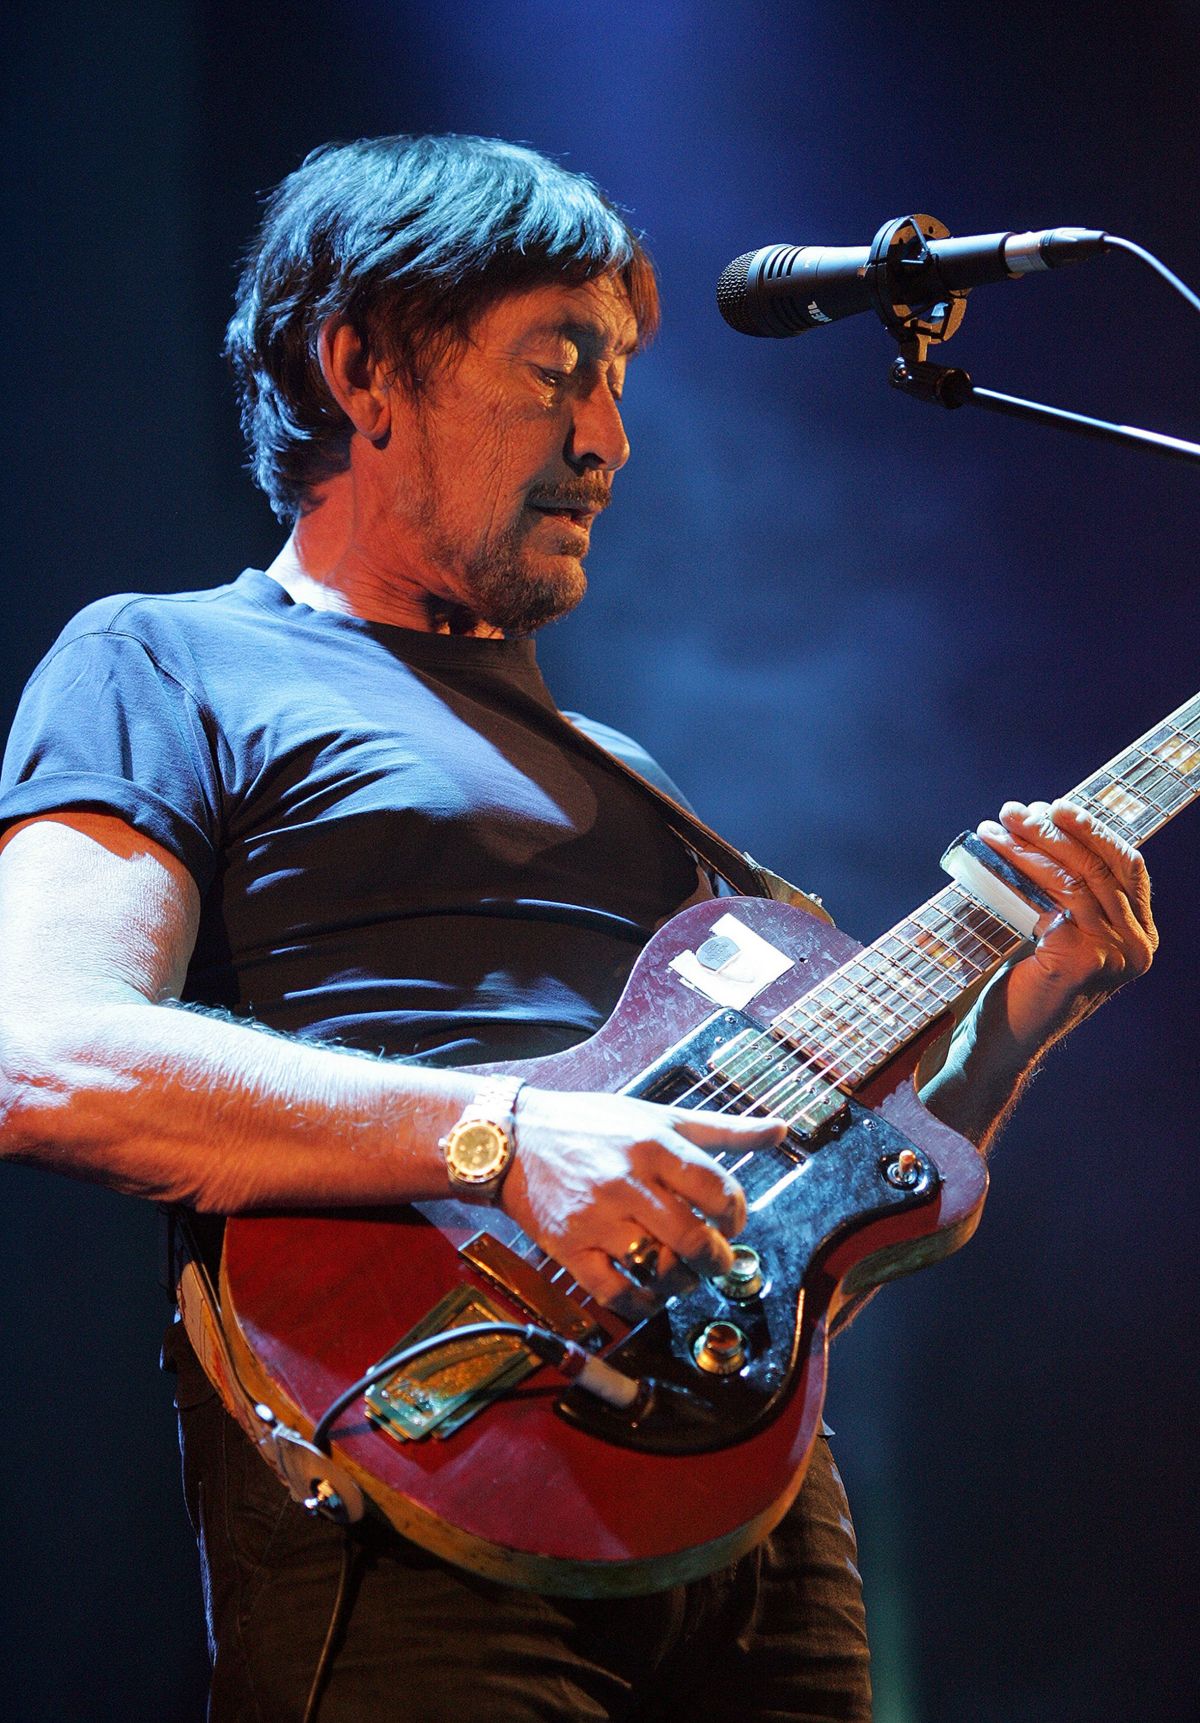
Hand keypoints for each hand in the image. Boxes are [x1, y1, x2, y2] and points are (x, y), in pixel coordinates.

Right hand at [499, 1088, 784, 1309]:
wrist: (514, 1137)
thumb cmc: (591, 1124)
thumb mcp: (658, 1115)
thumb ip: (722, 1129)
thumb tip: (781, 1129)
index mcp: (653, 1144)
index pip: (718, 1189)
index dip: (737, 1213)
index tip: (731, 1220)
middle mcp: (627, 1181)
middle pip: (694, 1237)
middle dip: (718, 1259)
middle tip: (717, 1259)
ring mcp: (596, 1218)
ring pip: (658, 1268)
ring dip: (684, 1281)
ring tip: (685, 1273)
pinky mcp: (569, 1248)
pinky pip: (616, 1292)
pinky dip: (643, 1302)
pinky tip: (651, 1292)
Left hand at [976, 798, 1156, 1048]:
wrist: (1000, 1039)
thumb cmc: (1023, 980)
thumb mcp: (1057, 926)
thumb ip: (1068, 889)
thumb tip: (1042, 820)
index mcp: (1139, 935)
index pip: (1127, 867)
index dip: (1094, 831)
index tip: (1056, 807)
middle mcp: (1136, 946)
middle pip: (1098, 866)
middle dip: (1052, 830)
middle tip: (1012, 810)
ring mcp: (1115, 955)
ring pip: (1071, 878)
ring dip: (1027, 845)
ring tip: (993, 828)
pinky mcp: (1083, 959)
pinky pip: (1049, 899)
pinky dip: (1017, 870)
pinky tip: (991, 857)